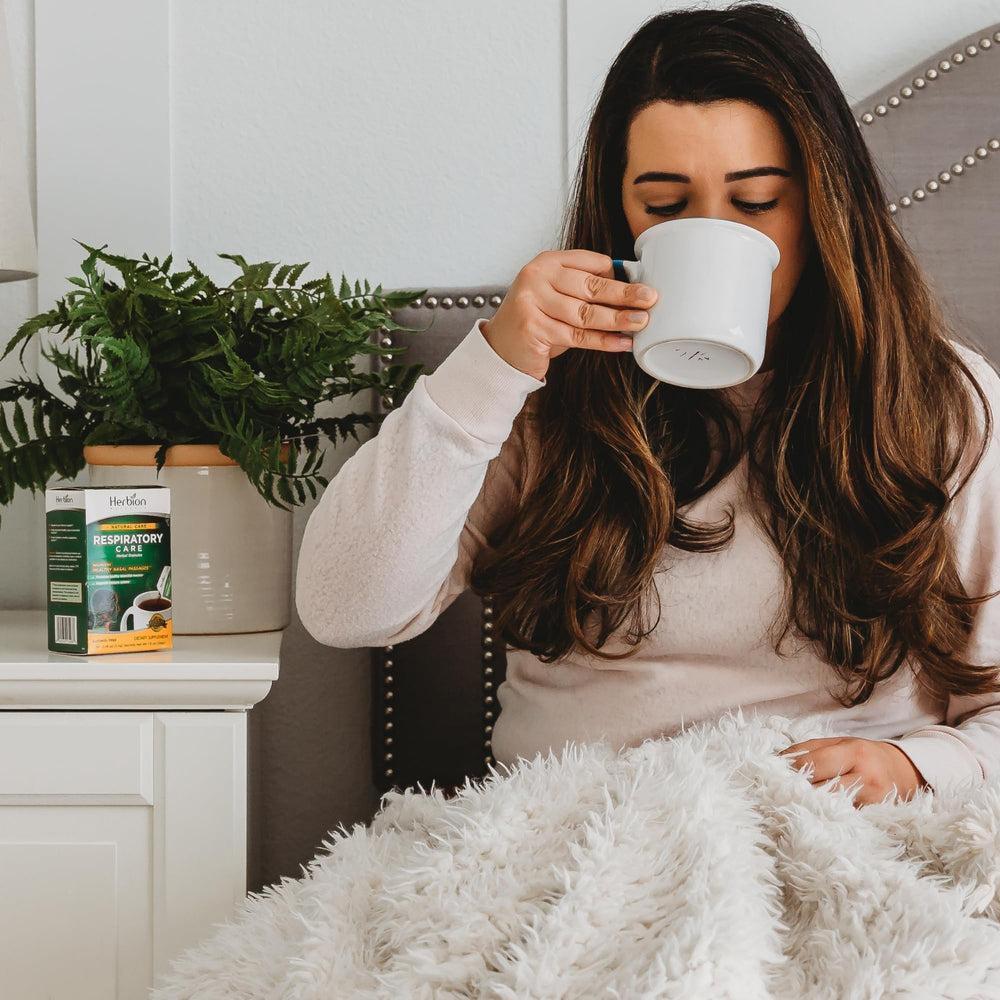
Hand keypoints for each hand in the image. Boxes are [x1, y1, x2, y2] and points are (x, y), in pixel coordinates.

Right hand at [480, 250, 657, 380]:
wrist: (501, 348)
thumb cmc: (538, 321)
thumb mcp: (559, 296)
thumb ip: (585, 289)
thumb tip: (631, 288)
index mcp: (547, 261)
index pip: (591, 263)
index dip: (618, 275)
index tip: (643, 284)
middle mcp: (537, 276)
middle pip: (591, 286)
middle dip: (624, 294)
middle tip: (650, 298)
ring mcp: (533, 302)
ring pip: (586, 313)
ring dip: (617, 319)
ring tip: (640, 322)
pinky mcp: (533, 328)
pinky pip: (578, 336)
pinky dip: (604, 341)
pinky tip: (622, 342)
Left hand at [777, 737, 927, 806]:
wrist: (907, 772)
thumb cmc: (866, 755)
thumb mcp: (841, 742)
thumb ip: (809, 748)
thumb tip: (778, 759)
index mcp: (854, 753)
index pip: (813, 764)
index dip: (790, 771)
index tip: (772, 776)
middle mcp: (866, 777)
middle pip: (821, 789)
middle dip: (797, 792)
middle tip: (775, 796)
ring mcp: (874, 802)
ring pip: (832, 809)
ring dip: (810, 809)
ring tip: (790, 809)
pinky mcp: (877, 819)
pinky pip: (846, 821)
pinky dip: (828, 820)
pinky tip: (814, 820)